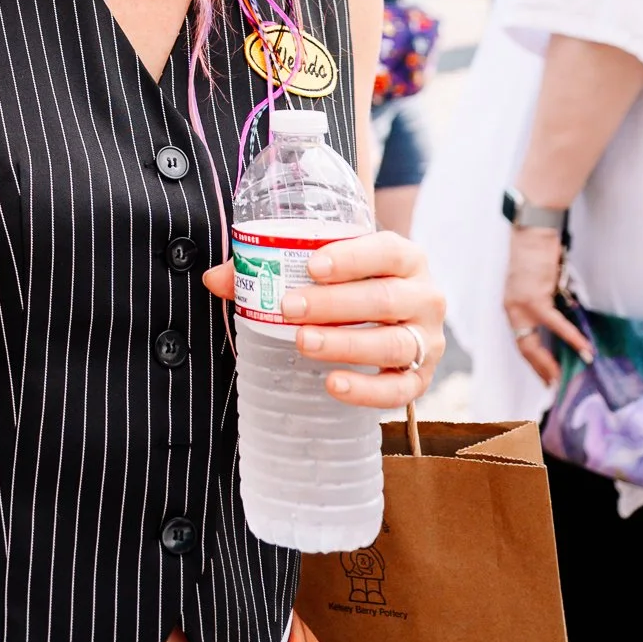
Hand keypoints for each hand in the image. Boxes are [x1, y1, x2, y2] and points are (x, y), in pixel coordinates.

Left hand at [205, 230, 446, 409]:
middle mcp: (425, 296)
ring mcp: (427, 340)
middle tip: (289, 307)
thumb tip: (215, 278)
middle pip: (385, 299)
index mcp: (405, 258)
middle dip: (335, 304)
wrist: (393, 318)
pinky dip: (367, 390)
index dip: (351, 258)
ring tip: (303, 343)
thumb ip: (272, 268)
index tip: (312, 266)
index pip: (386, 251)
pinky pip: (400, 390)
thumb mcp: (324, 269)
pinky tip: (334, 384)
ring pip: (393, 343)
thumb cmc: (352, 285)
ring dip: (346, 344)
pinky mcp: (421, 378)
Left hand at [503, 224, 589, 387]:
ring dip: (550, 362)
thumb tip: (564, 327)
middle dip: (540, 370)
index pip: (520, 342)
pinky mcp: (534, 297)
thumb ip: (546, 307)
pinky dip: (570, 337)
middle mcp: (512, 309)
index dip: (534, 363)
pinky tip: (584, 349)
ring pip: (532, 343)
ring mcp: (520, 304)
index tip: (547, 379)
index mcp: (512, 308)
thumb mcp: (539, 286)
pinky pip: (553, 323)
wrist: (533, 230)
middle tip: (555, 387)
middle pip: (523, 348)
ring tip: (564, 379)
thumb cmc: (539, 255)